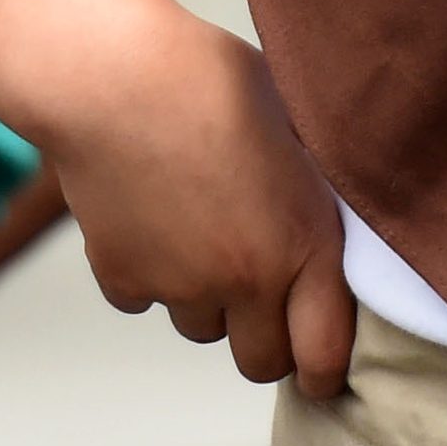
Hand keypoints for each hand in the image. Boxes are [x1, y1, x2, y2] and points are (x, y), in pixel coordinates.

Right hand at [31, 0, 355, 392]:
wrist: (115, 74)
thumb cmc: (213, 79)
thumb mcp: (294, 125)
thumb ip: (314, 189)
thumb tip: (331, 217)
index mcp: (304, 243)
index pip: (325, 356)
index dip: (327, 371)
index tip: (323, 370)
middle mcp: (245, 279)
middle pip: (260, 363)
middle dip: (264, 340)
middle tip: (262, 298)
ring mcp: (178, 285)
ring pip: (201, 328)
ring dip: (206, 300)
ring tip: (200, 227)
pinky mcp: (122, 277)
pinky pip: (143, 298)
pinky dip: (148, 273)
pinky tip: (150, 214)